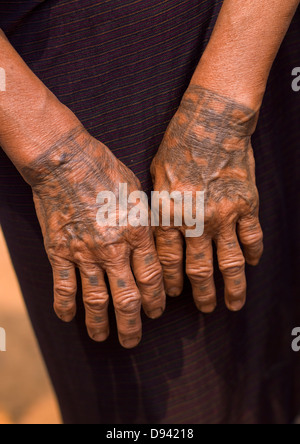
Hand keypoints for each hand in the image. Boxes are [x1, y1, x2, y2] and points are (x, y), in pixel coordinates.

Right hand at [22, 126, 164, 347]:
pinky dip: (64, 305)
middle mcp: (113, 248)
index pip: (152, 277)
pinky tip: (67, 318)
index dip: (156, 299)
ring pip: (95, 299)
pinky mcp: (59, 250)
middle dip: (133, 323)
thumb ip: (146, 222)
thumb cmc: (106, 168)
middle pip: (127, 297)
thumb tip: (153, 245)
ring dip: (100, 323)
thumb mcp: (138, 191)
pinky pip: (62, 285)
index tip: (158, 311)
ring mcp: (84, 252)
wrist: (66, 158)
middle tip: (134, 339)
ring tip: (102, 338)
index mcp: (137, 232)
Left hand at [151, 85, 263, 312]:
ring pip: (229, 263)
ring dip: (231, 287)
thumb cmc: (177, 145)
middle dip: (201, 294)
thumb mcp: (155, 176)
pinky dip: (252, 255)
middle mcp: (195, 221)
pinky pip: (252, 239)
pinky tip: (251, 265)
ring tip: (232, 305)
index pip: (167, 260)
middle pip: (198, 269)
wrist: (211, 122)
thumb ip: (158, 207)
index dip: (169, 281)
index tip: (172, 294)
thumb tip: (159, 231)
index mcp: (168, 214)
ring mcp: (224, 216)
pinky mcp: (246, 206)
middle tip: (204, 308)